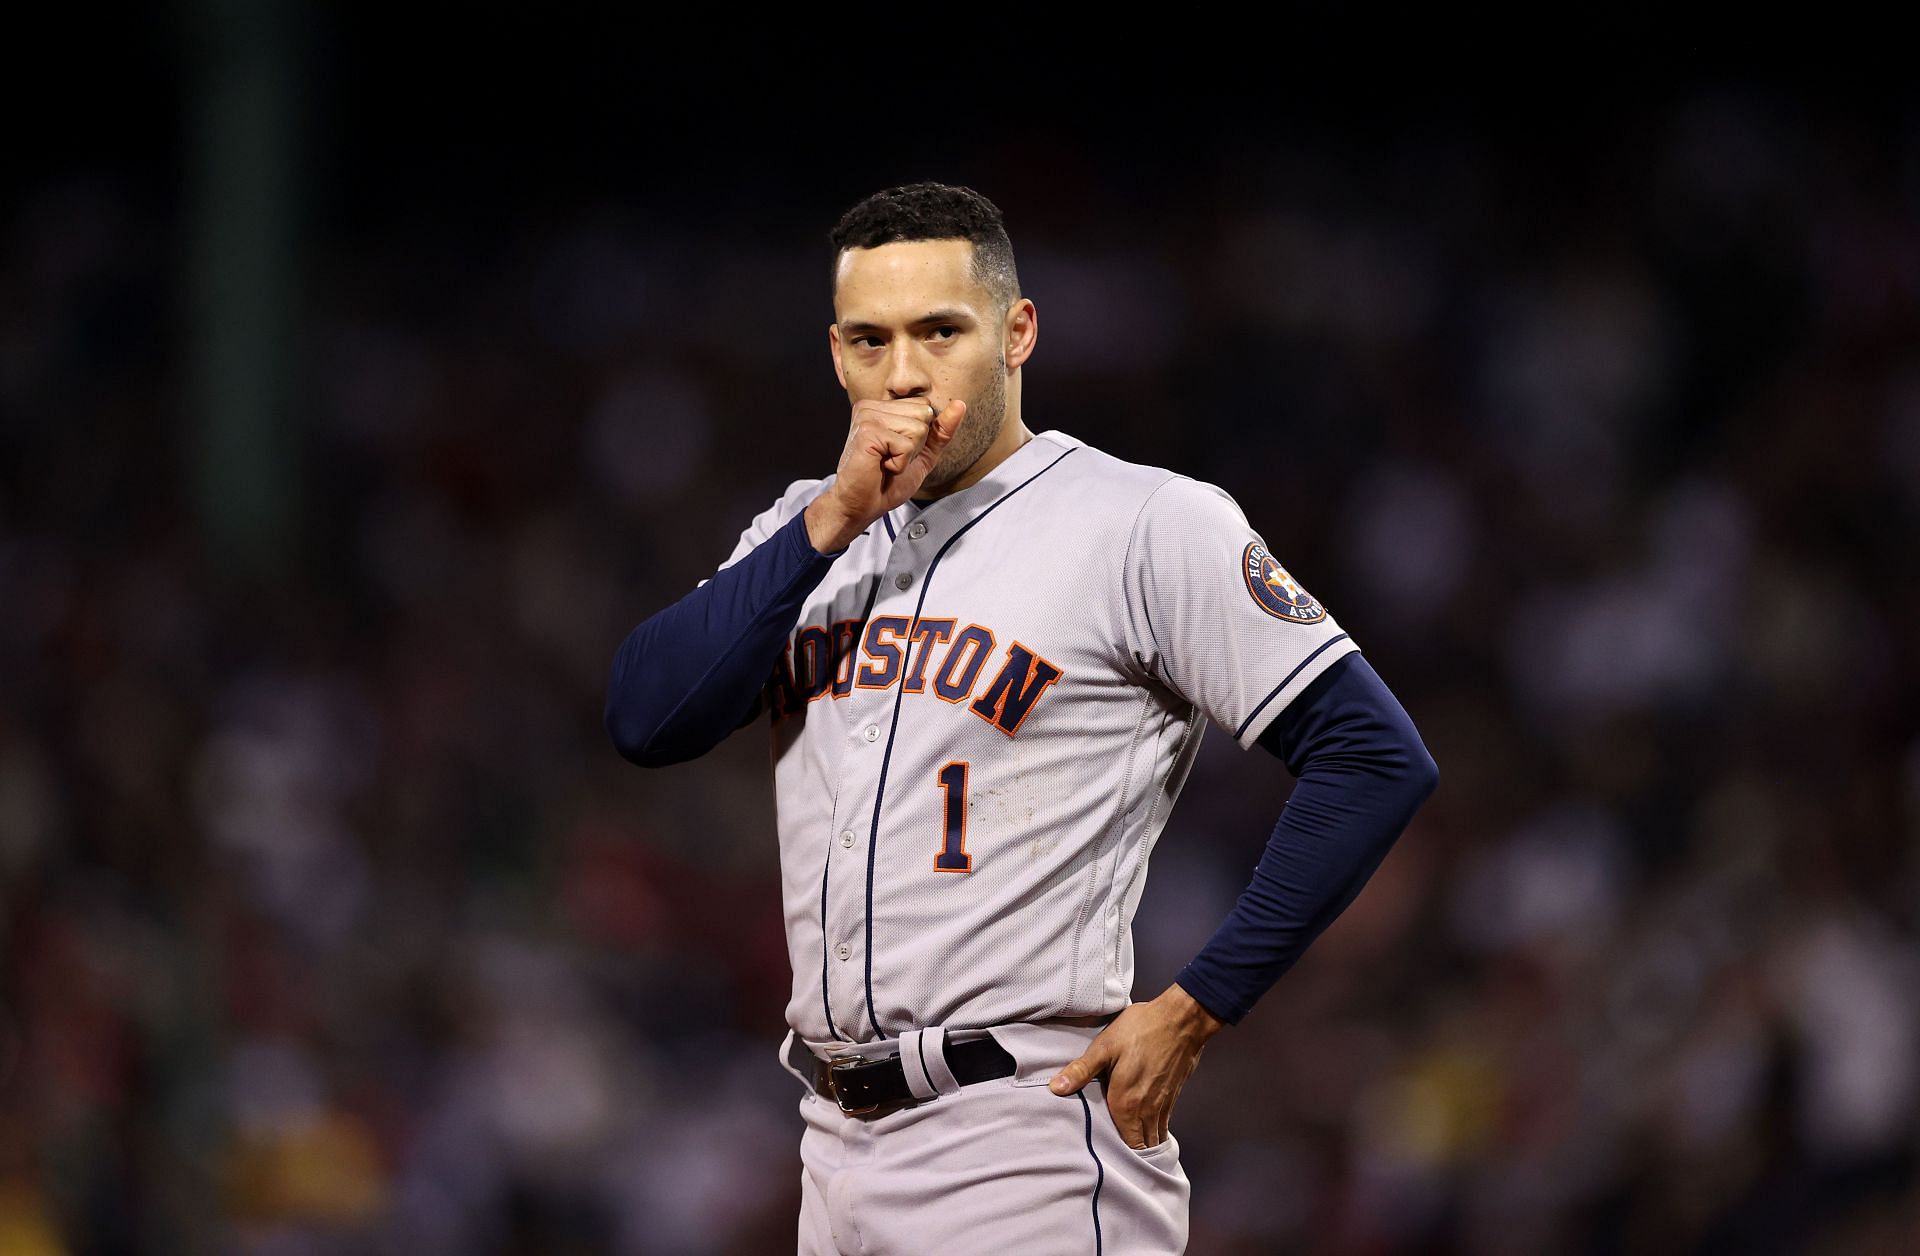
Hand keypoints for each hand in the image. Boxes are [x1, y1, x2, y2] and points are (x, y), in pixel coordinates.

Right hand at [804, 397, 968, 552]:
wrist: (861, 506)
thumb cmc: (886, 482)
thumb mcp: (923, 454)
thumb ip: (941, 431)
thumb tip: (960, 405)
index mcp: (882, 407)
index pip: (925, 406)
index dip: (921, 436)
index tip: (898, 451)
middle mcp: (873, 406)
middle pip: (924, 414)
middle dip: (916, 444)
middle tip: (891, 458)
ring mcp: (868, 416)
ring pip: (917, 428)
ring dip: (906, 455)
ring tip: (885, 462)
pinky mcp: (868, 432)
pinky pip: (906, 445)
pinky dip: (899, 463)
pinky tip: (881, 466)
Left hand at [1048, 984, 1225, 1148]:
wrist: (1181, 1019)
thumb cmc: (1141, 1029)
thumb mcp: (1104, 1046)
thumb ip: (1081, 1071)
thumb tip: (1055, 1088)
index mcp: (1126, 1103)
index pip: (1125, 1146)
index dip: (1117, 1158)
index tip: (1104, 1161)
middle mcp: (1146, 1110)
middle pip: (1142, 1147)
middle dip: (1131, 1158)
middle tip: (1116, 1162)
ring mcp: (1163, 1105)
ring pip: (1155, 1138)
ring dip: (1146, 1147)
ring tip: (1131, 1153)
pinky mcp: (1173, 1096)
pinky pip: (1164, 1125)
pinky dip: (1156, 1133)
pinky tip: (1147, 1129)